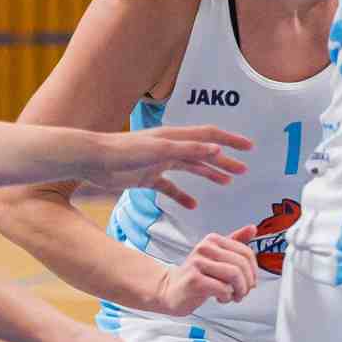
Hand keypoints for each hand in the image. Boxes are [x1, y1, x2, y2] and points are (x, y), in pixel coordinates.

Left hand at [77, 125, 250, 207]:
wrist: (92, 160)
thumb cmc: (123, 152)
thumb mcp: (158, 150)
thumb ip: (188, 149)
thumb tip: (216, 147)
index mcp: (175, 137)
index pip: (209, 135)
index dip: (230, 140)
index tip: (248, 147)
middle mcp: (170, 147)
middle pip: (203, 152)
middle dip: (224, 160)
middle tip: (243, 170)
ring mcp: (159, 162)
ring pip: (190, 168)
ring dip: (209, 174)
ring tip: (226, 182)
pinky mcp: (148, 177)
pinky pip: (170, 187)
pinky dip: (182, 195)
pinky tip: (192, 206)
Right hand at [151, 224, 260, 315]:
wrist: (170, 290)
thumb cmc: (196, 275)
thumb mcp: (216, 256)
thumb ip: (235, 242)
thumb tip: (252, 228)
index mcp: (213, 240)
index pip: (245, 252)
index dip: (253, 270)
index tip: (251, 281)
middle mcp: (205, 248)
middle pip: (241, 264)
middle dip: (247, 282)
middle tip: (243, 292)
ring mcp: (198, 263)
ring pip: (234, 275)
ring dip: (239, 290)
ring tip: (234, 296)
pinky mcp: (194, 280)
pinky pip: (222, 288)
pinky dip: (227, 296)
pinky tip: (221, 298)